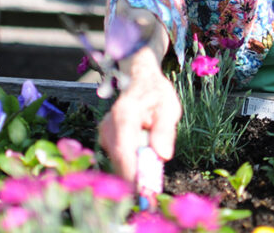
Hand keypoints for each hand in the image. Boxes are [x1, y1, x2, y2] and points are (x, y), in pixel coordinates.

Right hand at [98, 46, 181, 181]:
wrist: (138, 79)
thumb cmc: (156, 93)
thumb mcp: (169, 107)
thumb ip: (165, 130)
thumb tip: (162, 156)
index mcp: (125, 114)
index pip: (125, 150)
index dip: (133, 174)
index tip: (144, 192)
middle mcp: (109, 124)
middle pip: (119, 160)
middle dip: (135, 179)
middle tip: (150, 195)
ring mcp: (104, 131)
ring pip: (118, 161)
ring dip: (134, 172)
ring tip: (150, 177)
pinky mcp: (105, 138)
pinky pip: (118, 157)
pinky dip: (130, 165)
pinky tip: (142, 162)